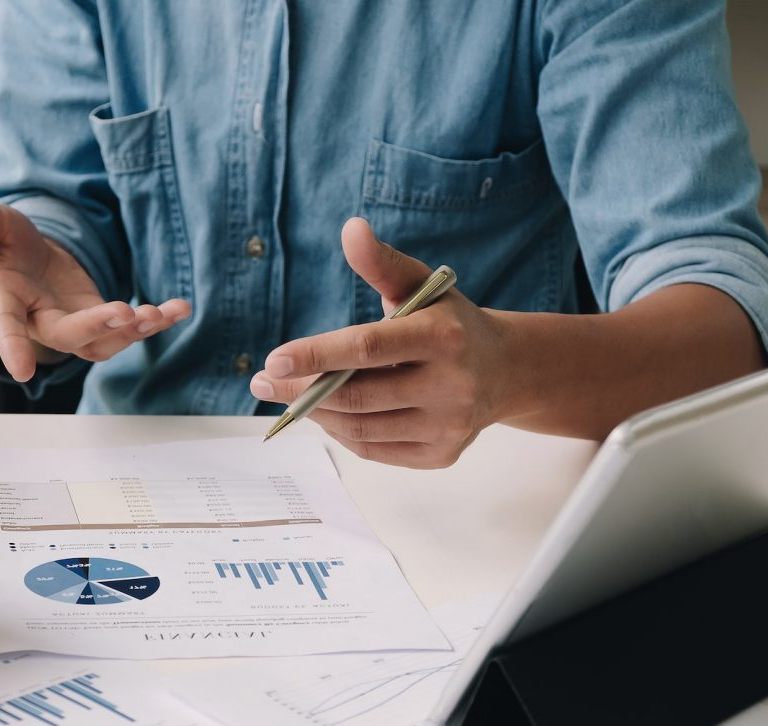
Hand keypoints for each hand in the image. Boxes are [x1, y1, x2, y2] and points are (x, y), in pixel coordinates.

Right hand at [0, 199, 190, 380]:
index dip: (14, 348)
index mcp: (8, 303)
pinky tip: (180, 307)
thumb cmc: (0, 245)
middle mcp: (42, 322)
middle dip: (96, 327)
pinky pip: (129, 329)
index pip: (8, 328)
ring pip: (105, 342)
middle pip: (69, 335)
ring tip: (160, 313)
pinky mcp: (100, 319)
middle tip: (121, 313)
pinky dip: (156, 320)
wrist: (23, 261)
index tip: (20, 370)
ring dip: (134, 331)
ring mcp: (74, 325)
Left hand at [250, 218, 510, 467]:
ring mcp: (448, 425)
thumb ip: (382, 262)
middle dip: (301, 390)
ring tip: (290, 396)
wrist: (504, 371)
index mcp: (443, 336)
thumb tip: (350, 228)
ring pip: (362, 429)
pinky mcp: (441, 455)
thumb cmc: (448, 321)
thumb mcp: (421, 285)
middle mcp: (452, 385)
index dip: (317, 355)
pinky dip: (341, 434)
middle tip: (263, 383)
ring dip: (317, 414)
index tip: (272, 361)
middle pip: (358, 395)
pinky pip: (374, 451)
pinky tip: (327, 415)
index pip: (368, 348)